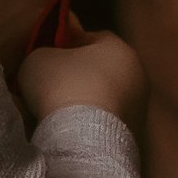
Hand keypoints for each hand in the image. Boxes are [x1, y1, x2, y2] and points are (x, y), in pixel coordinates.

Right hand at [19, 28, 146, 128]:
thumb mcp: (38, 59)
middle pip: (103, 69)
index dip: (68, 43)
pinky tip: (73, 133)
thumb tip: (47, 61)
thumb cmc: (63, 87)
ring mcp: (140, 108)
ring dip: (88, 103)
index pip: (92, 37)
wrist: (85, 140)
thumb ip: (44, 53)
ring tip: (60, 115)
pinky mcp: (135, 136)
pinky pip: (108, 124)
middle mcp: (138, 74)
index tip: (50, 56)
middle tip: (52, 86)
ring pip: (108, 98)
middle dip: (80, 75)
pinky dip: (93, 125)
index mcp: (119, 47)